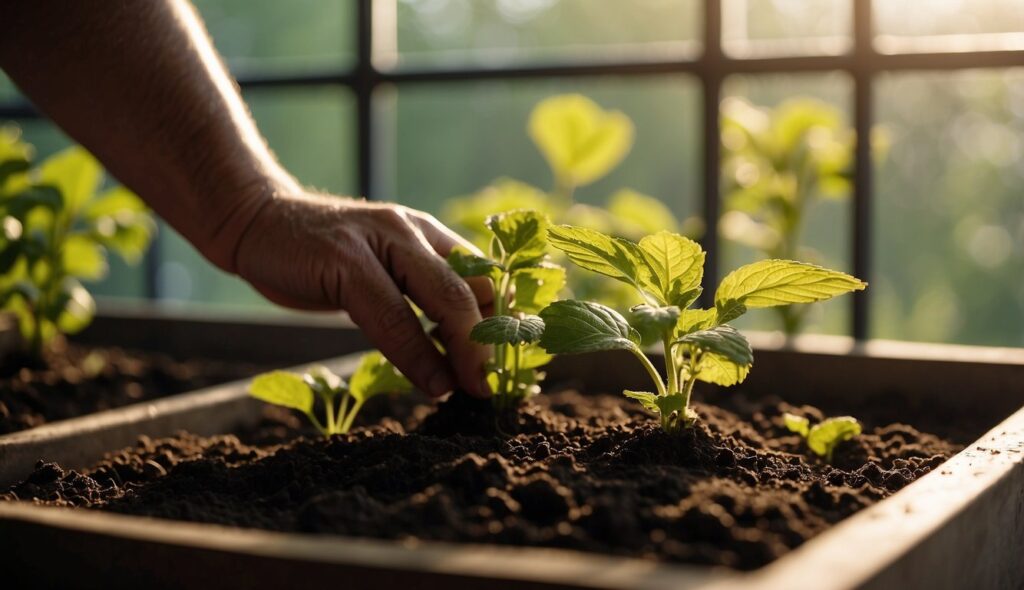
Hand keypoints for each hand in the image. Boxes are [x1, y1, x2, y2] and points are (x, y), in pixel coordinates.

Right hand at [225, 190, 492, 398]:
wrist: (255, 220)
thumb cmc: (321, 256)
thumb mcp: (380, 268)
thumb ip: (417, 295)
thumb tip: (460, 351)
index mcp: (427, 233)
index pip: (487, 277)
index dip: (506, 325)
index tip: (515, 368)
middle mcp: (412, 231)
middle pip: (474, 288)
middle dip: (494, 344)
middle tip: (500, 388)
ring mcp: (380, 241)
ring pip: (443, 298)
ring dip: (467, 351)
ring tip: (474, 389)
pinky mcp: (345, 260)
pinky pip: (392, 316)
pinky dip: (417, 355)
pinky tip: (432, 383)